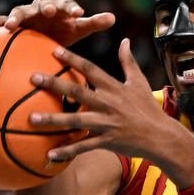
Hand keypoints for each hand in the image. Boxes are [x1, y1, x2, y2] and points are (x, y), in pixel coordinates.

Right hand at [0, 0, 115, 46]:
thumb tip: (113, 18)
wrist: (45, 35)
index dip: (73, 7)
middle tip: (49, 12)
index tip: (79, 14)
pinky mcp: (13, 22)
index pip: (67, 4)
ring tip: (11, 25)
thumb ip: (93, 23)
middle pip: (43, 4)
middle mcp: (41, 7)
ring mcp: (26, 13)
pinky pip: (1, 20)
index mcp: (59, 7)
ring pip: (20, 11)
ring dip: (15, 16)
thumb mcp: (79, 29)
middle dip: (46, 7)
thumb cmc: (64, 31)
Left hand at [29, 39, 193, 178]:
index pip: (91, 70)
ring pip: (76, 121)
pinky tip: (49, 154)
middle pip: (77, 92)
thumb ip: (128, 62)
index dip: (73, 59)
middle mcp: (108, 104)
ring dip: (53, 120)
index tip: (54, 51)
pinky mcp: (107, 141)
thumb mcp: (140, 82)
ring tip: (32, 118)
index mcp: (114, 88)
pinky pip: (84, 147)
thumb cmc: (148, 108)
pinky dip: (67, 151)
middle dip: (54, 85)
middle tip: (33, 78)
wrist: (161, 137)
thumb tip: (125, 40)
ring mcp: (107, 123)